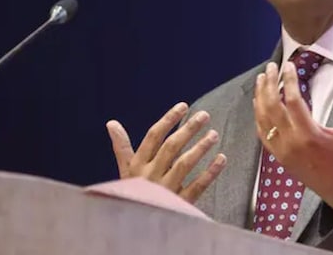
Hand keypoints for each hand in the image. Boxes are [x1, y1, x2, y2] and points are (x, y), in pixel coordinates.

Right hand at [106, 102, 226, 203]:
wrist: (136, 226)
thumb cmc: (133, 193)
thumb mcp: (125, 171)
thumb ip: (122, 146)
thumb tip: (111, 123)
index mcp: (138, 166)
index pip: (153, 137)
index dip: (168, 120)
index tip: (183, 106)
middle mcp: (150, 176)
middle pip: (171, 147)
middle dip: (188, 129)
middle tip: (204, 115)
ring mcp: (165, 190)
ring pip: (184, 164)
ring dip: (200, 147)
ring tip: (214, 134)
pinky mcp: (179, 204)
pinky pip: (197, 186)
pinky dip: (210, 172)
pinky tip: (222, 159)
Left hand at [253, 62, 332, 208]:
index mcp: (310, 135)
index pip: (293, 100)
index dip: (289, 80)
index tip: (289, 65)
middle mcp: (291, 142)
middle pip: (272, 106)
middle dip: (269, 83)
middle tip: (271, 67)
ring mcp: (282, 150)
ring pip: (263, 118)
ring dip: (260, 96)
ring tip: (261, 78)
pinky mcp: (278, 156)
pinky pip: (262, 132)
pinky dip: (258, 115)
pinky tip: (259, 101)